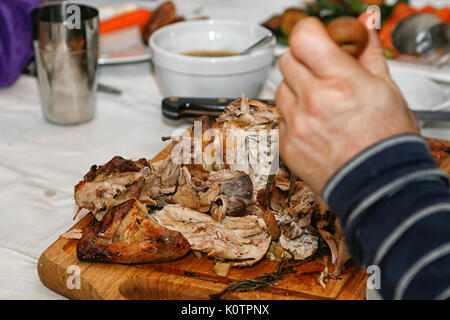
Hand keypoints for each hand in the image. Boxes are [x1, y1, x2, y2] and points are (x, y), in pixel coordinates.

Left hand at [275, 16, 418, 194]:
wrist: (377, 186)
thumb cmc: (386, 142)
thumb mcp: (386, 89)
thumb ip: (368, 54)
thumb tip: (363, 29)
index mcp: (340, 81)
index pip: (303, 38)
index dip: (308, 34)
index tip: (316, 39)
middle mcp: (313, 101)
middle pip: (287, 60)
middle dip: (303, 60)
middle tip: (321, 72)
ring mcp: (296, 124)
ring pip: (281, 89)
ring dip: (296, 89)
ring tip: (320, 104)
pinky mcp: (286, 144)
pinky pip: (280, 117)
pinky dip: (293, 116)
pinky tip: (314, 126)